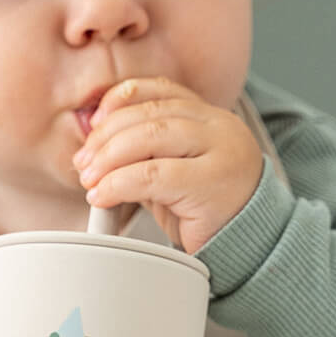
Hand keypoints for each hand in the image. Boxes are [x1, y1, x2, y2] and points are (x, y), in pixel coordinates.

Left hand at [72, 76, 263, 253]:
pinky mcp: (212, 183)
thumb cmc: (209, 211)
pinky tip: (103, 195)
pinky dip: (119, 183)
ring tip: (90, 179)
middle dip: (107, 137)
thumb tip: (96, 145)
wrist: (251, 246)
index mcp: (211, 117)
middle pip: (151, 114)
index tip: (97, 121)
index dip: (122, 99)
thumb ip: (147, 152)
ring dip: (109, 158)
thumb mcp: (176, 172)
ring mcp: (220, 152)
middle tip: (84, 162)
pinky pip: (153, 175)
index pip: (161, 90)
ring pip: (150, 137)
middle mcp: (219, 127)